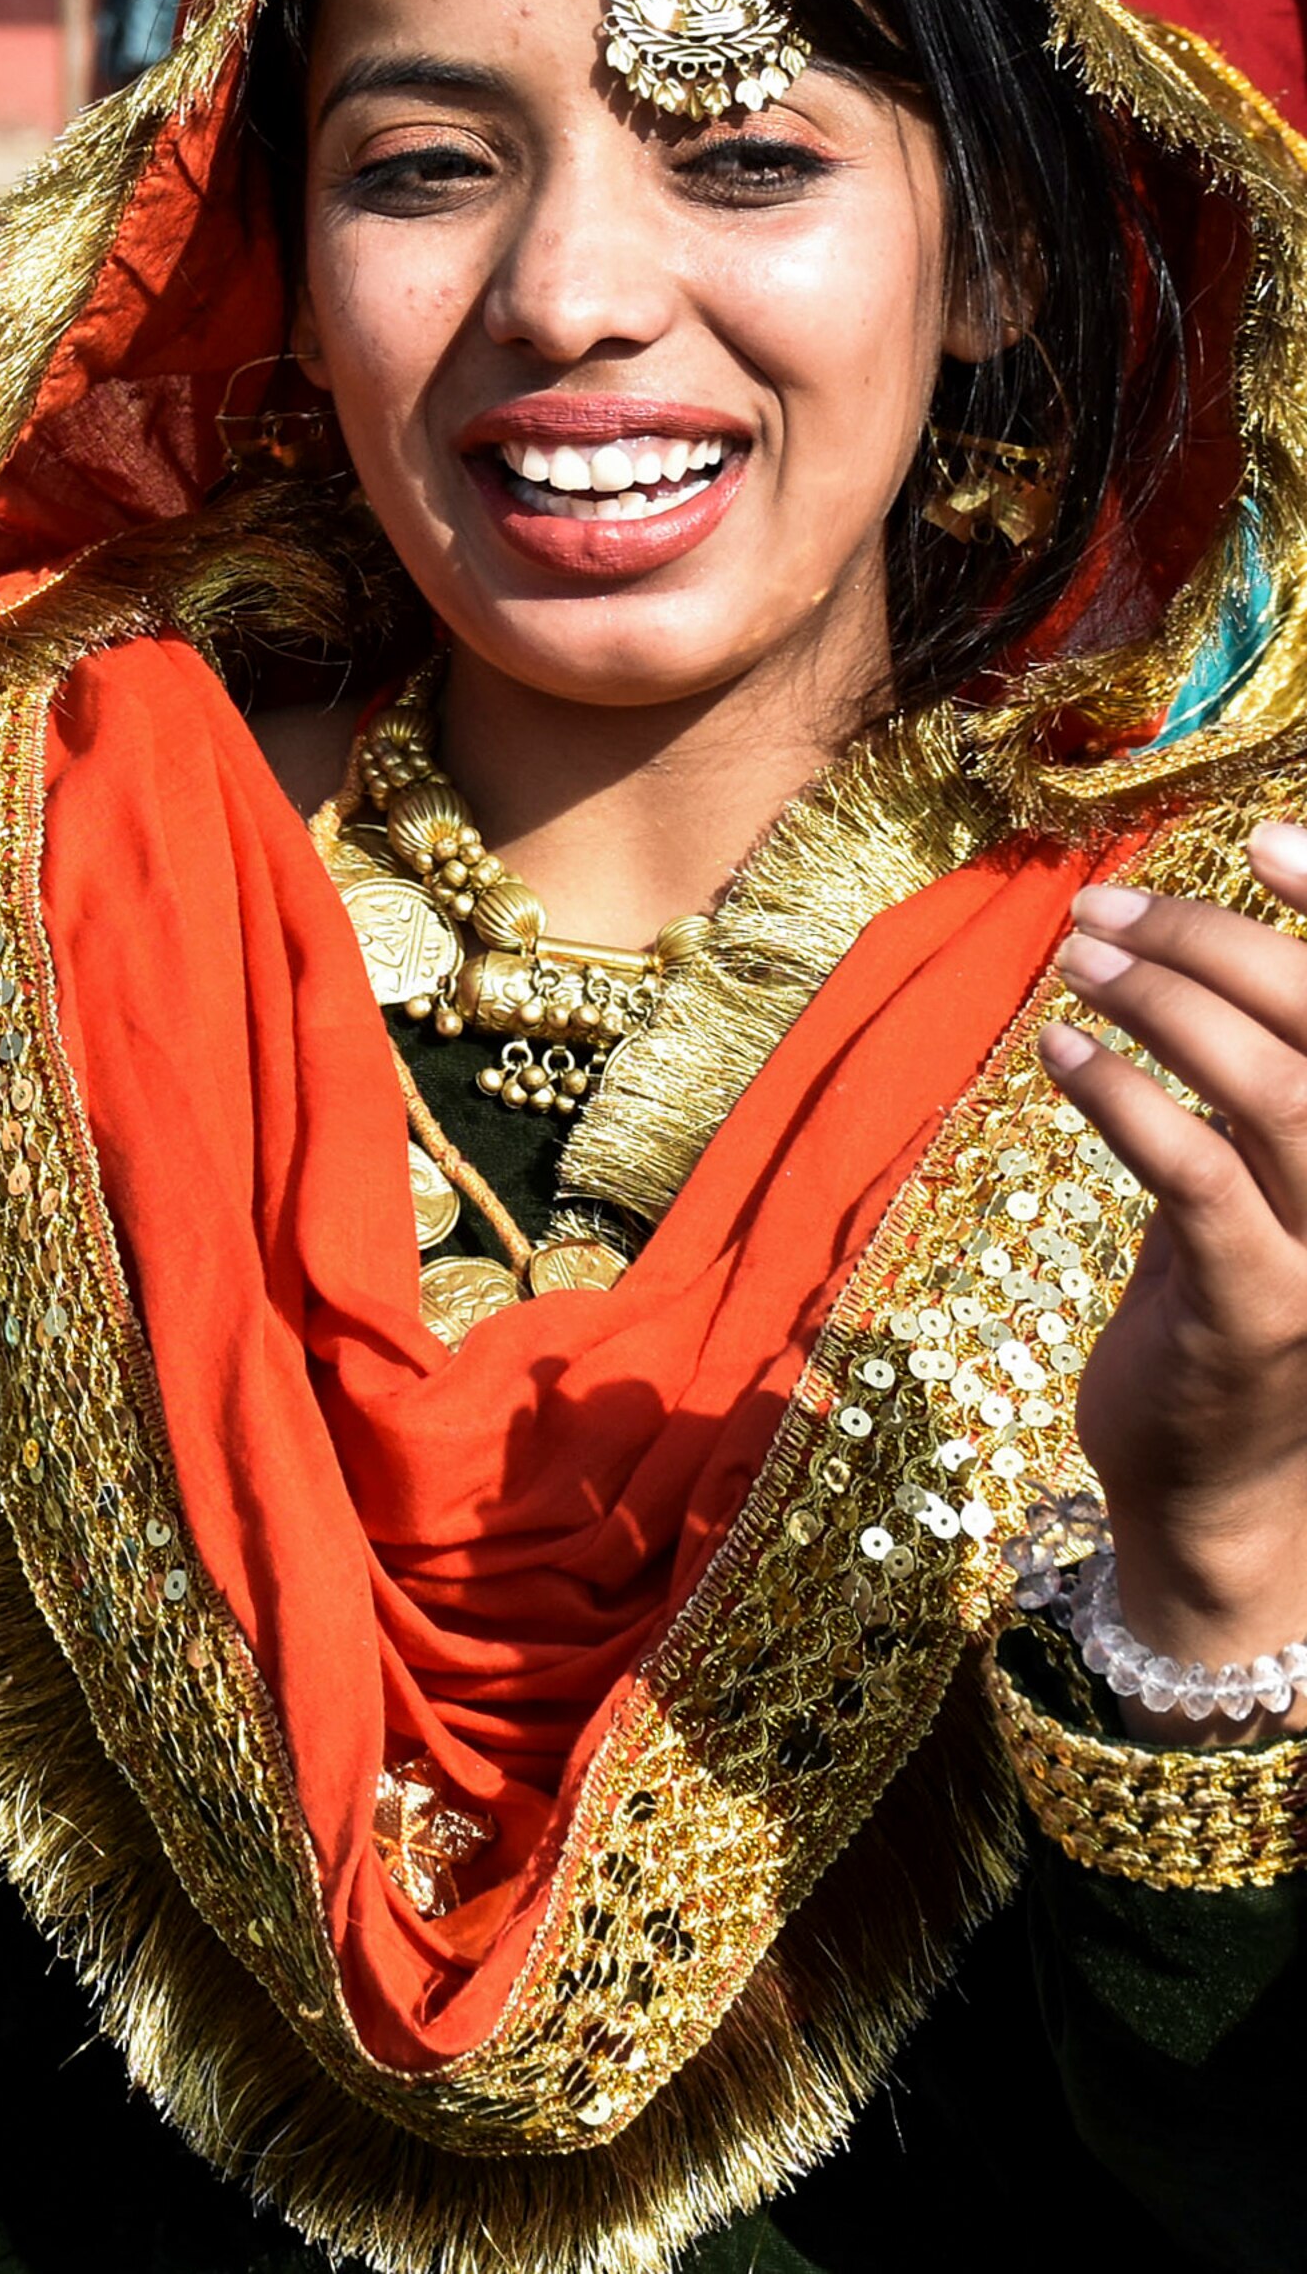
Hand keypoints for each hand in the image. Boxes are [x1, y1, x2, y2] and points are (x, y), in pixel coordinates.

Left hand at [1042, 834, 1306, 1716]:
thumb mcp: (1253, 1193)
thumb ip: (1248, 1095)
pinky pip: (1200, 1179)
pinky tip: (1063, 1055)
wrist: (1217, 1499)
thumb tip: (1185, 969)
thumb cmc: (1226, 1323)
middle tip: (1106, 907)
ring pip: (1278, 1092)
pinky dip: (1129, 1101)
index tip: (1265, 841)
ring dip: (1168, 1008)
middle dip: (1220, 944)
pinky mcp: (1262, 1314)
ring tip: (1079, 960)